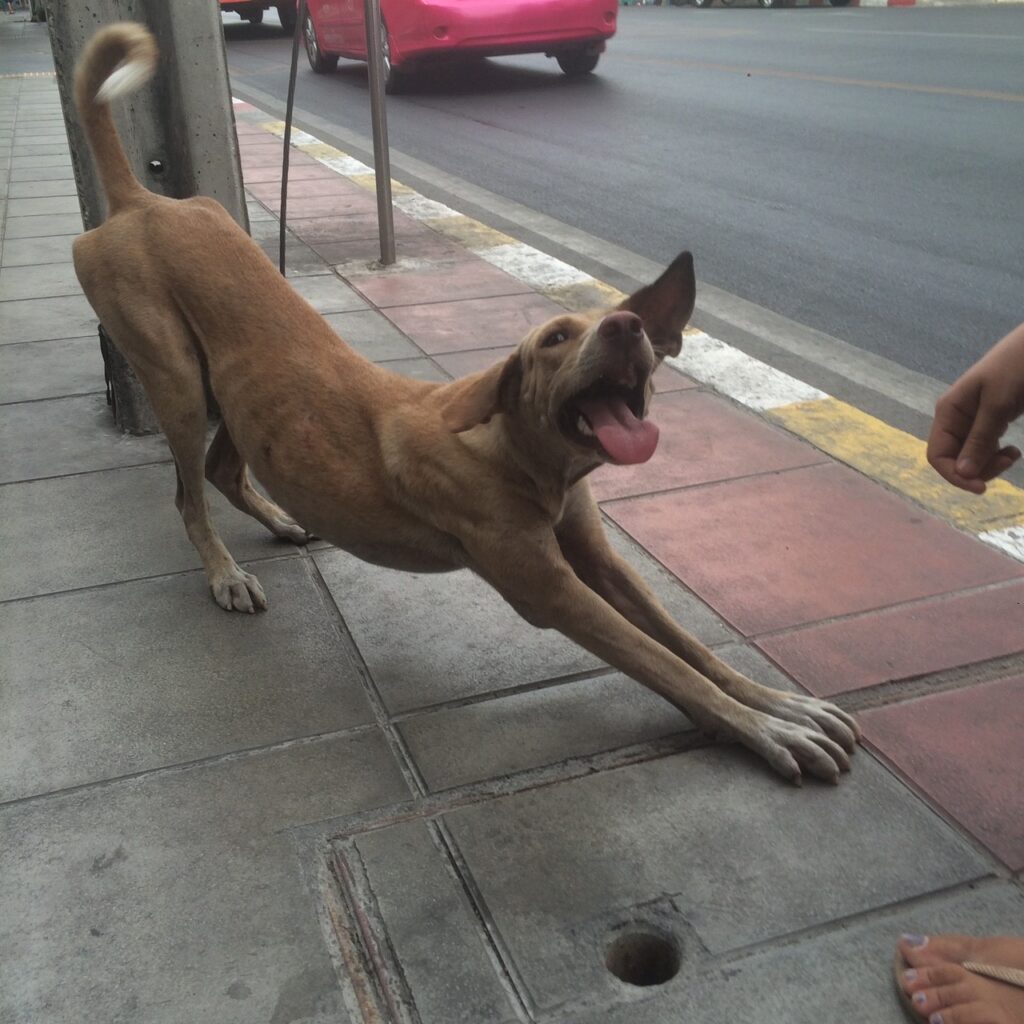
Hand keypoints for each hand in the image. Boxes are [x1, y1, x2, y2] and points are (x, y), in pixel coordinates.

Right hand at [927, 324, 1023, 493]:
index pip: (937, 454)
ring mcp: (972, 420)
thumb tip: (963, 473)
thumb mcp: (998, 405)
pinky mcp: (989, 420)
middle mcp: (955, 418)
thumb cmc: (1015, 368)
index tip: (982, 488)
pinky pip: (983, 447)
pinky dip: (996, 455)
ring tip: (1013, 455)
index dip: (954, 475)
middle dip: (976, 469)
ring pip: (969, 456)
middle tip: (1008, 463)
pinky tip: (1012, 450)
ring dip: (988, 464)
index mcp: (948, 412)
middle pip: (953, 458)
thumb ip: (980, 439)